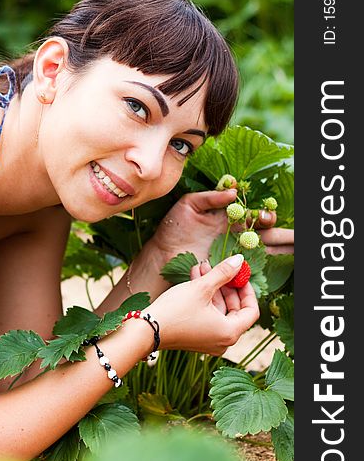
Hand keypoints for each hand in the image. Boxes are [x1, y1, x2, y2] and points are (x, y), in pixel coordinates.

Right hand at [145, 255, 258, 355]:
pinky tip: (194, 278)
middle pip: (234, 309)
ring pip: (217, 309)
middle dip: (225, 285)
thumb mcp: (201, 288)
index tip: (240, 274)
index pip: (251, 311)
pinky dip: (203, 298)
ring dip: (211, 287)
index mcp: (229, 332)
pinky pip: (207, 315)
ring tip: (201, 266)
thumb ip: (223, 273)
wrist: (145, 330)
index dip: (247, 290)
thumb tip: (240, 260)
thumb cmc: (175, 311)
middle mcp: (222, 341)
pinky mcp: (196, 337)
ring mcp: (208, 340)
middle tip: (219, 266)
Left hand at [148, 188, 293, 261]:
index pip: (255, 216)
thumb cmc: (174, 227)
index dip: (266, 216)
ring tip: (297, 248)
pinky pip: (250, 268)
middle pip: (267, 235)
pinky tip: (280, 264)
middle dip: (286, 236)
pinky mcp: (227, 267)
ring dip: (282, 250)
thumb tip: (234, 192)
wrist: (161, 252)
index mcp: (229, 219)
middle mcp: (236, 236)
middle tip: (299, 238)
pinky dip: (266, 266)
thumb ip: (210, 197)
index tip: (268, 217)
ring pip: (265, 251)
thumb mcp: (190, 205)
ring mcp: (233, 253)